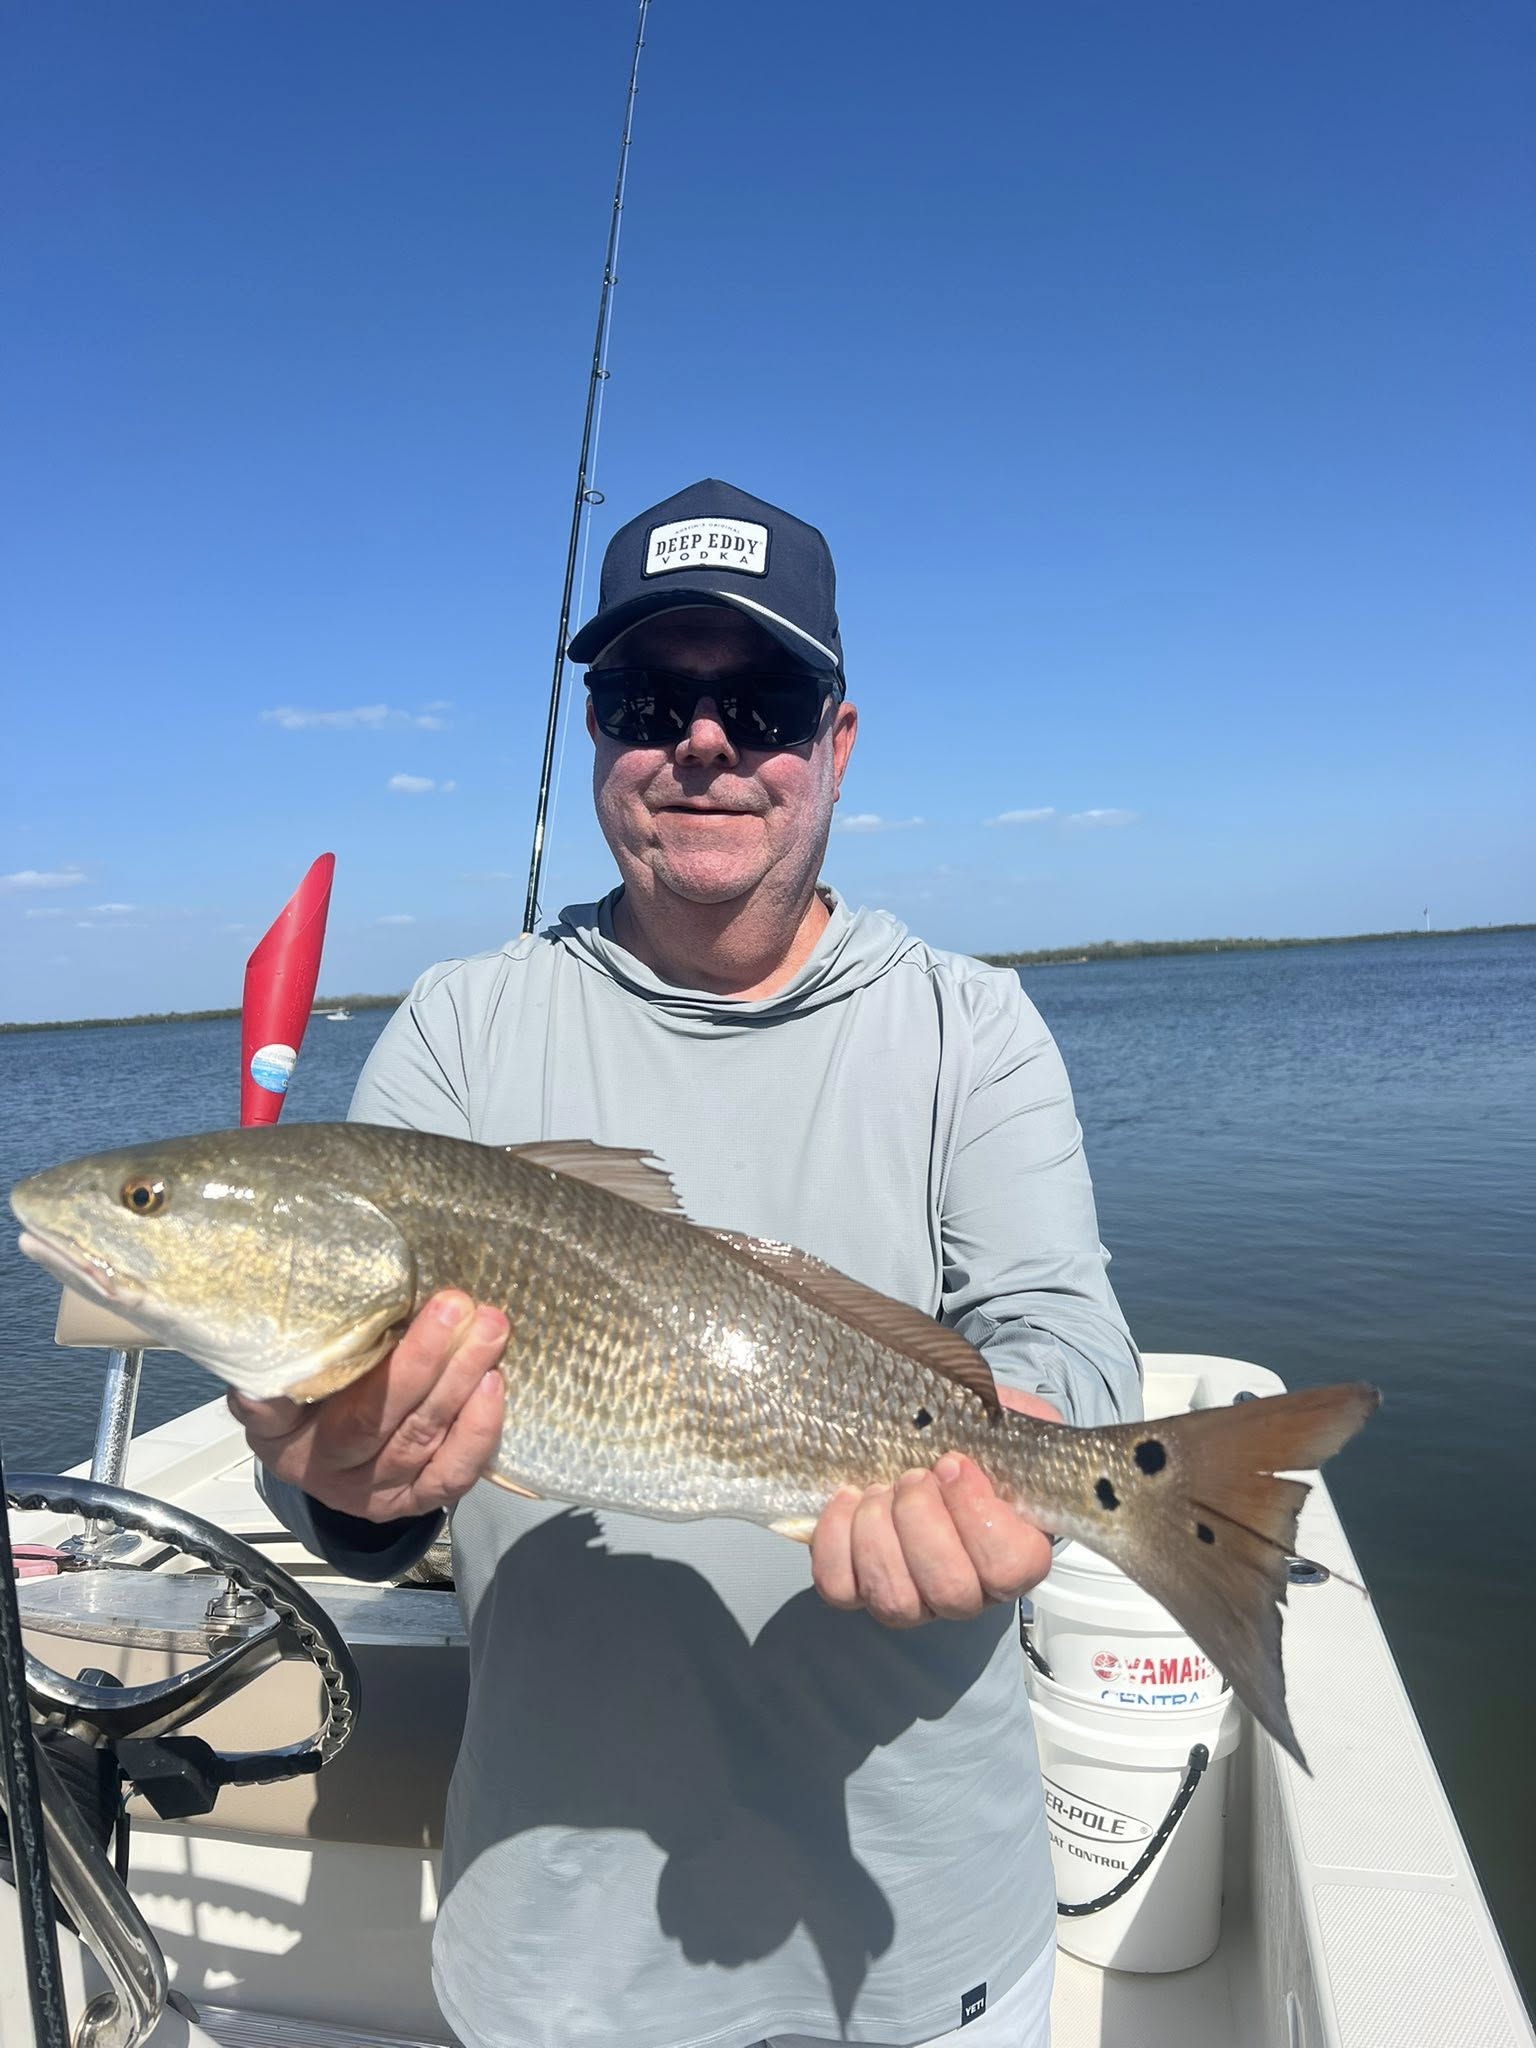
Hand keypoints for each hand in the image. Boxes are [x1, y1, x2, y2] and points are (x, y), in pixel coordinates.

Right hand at [229, 1290, 508, 1521]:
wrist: (332, 1451)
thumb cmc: (307, 1402)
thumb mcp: (275, 1390)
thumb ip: (271, 1385)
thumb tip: (254, 1384)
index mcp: (288, 1444)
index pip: (298, 1415)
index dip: (313, 1390)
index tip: (337, 1343)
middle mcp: (335, 1475)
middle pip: (379, 1420)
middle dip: (422, 1359)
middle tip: (454, 1305)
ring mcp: (382, 1492)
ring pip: (424, 1438)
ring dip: (462, 1379)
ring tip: (489, 1329)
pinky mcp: (422, 1499)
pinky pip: (454, 1474)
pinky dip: (478, 1430)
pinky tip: (494, 1382)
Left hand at [810, 1387, 1060, 1626]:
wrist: (922, 1453)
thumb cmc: (966, 1444)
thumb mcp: (1000, 1423)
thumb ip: (1007, 1424)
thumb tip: (993, 1413)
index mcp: (1016, 1556)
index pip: (1009, 1567)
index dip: (976, 1516)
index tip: (953, 1463)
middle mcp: (969, 1593)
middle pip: (949, 1589)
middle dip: (921, 1521)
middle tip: (912, 1476)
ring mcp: (915, 1600)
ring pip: (895, 1600)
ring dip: (877, 1533)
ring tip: (878, 1488)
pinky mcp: (863, 1591)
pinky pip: (841, 1588)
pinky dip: (836, 1542)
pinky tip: (847, 1500)